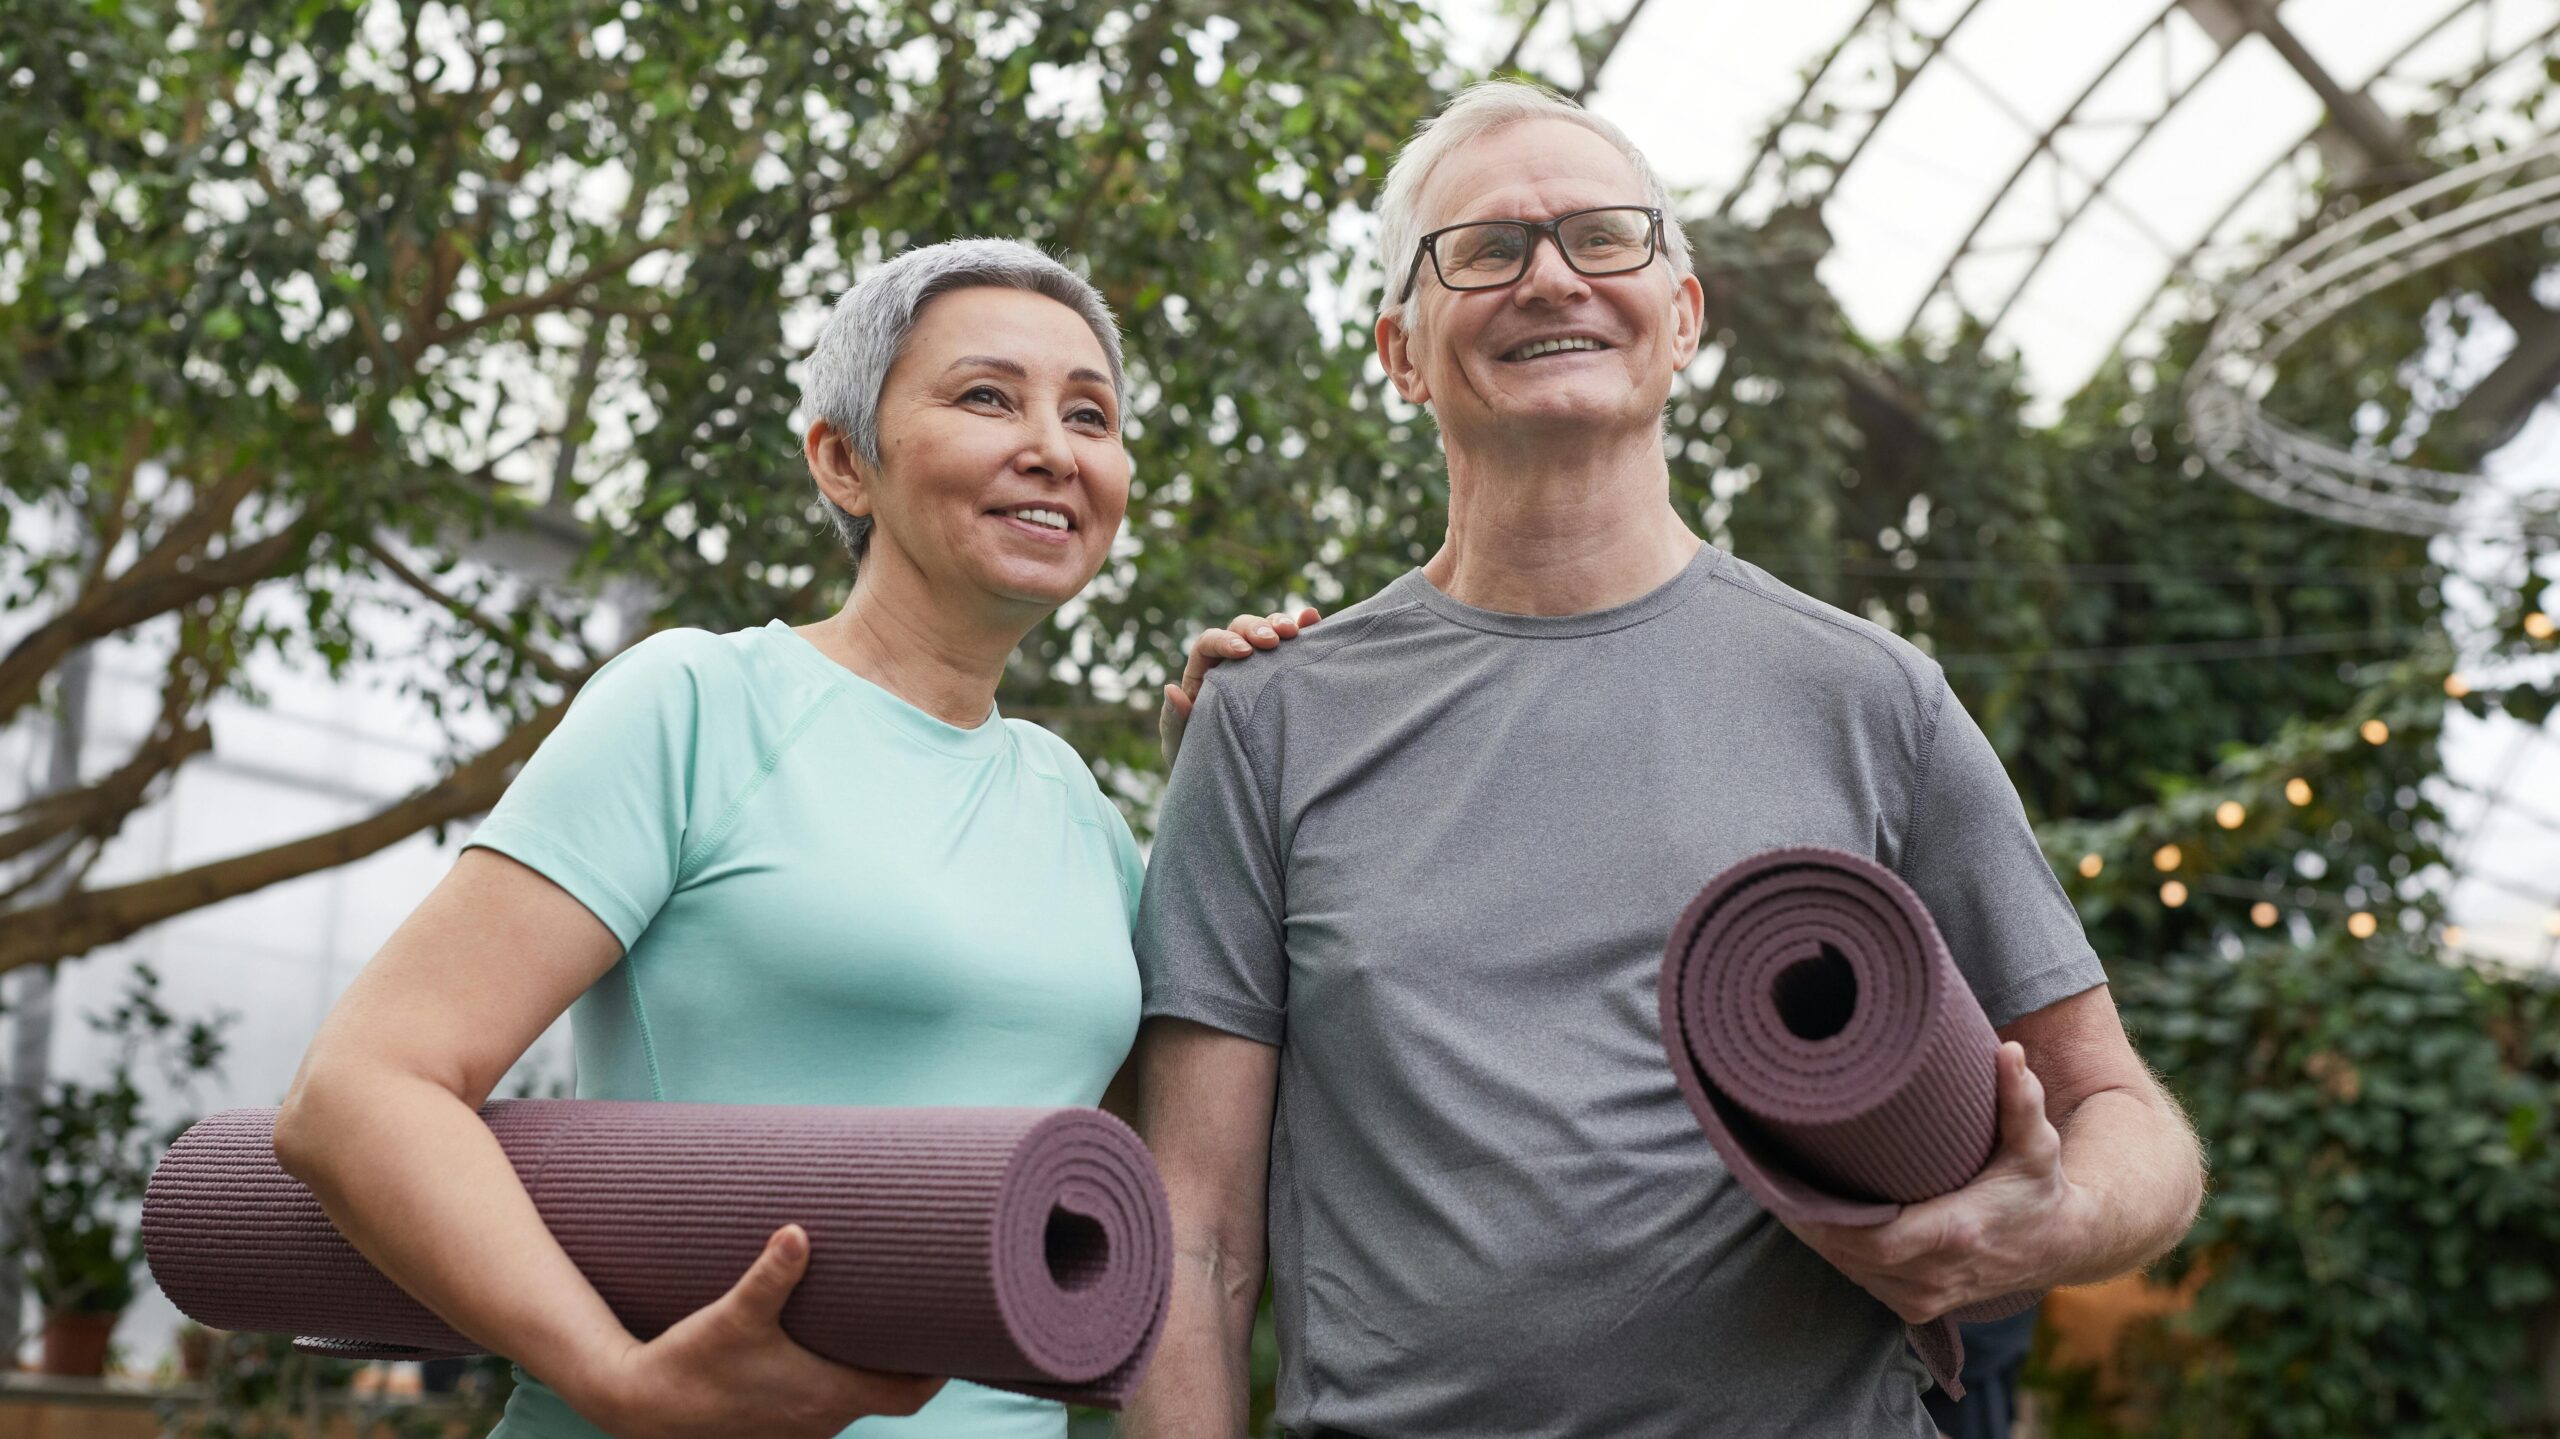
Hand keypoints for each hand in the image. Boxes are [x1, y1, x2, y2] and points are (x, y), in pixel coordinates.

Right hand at [570, 1225, 945, 1438]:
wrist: (639, 1407)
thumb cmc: (691, 1363)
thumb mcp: (733, 1316)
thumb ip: (770, 1275)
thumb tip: (797, 1232)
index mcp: (827, 1396)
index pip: (910, 1393)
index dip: (940, 1368)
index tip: (956, 1333)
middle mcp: (821, 1421)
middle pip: (892, 1396)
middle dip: (912, 1362)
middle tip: (924, 1315)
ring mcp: (799, 1430)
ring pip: (858, 1402)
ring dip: (874, 1370)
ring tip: (885, 1324)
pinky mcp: (775, 1426)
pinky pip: (826, 1406)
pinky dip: (840, 1380)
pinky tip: (831, 1350)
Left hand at [1158, 607, 1321, 766]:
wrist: (1233, 777)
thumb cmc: (1202, 759)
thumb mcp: (1182, 745)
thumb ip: (1173, 720)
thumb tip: (1170, 689)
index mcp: (1202, 673)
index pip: (1208, 643)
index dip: (1224, 641)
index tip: (1243, 652)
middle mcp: (1230, 662)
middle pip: (1240, 629)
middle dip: (1256, 628)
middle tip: (1272, 641)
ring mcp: (1259, 664)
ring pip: (1267, 629)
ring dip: (1280, 624)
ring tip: (1295, 633)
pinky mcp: (1283, 670)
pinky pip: (1293, 644)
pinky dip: (1304, 628)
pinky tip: (1313, 619)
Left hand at [1782, 1042, 2080, 1323]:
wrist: (2065, 1245)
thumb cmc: (2041, 1185)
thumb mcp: (2037, 1142)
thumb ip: (2020, 1099)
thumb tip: (2007, 1051)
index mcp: (1956, 1234)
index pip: (1873, 1241)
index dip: (1825, 1222)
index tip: (1791, 1188)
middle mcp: (1937, 1276)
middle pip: (1847, 1257)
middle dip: (1808, 1222)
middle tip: (1773, 1179)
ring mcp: (1927, 1299)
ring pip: (1850, 1272)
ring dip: (1818, 1238)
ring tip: (1786, 1193)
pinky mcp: (1920, 1308)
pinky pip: (1864, 1283)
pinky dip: (1839, 1255)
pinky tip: (1818, 1222)